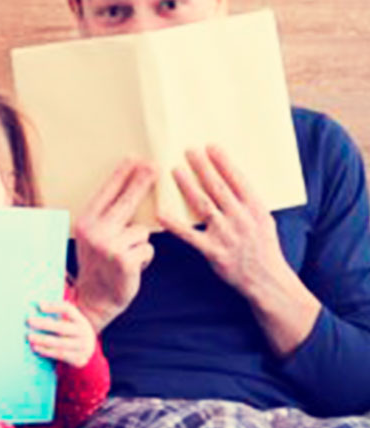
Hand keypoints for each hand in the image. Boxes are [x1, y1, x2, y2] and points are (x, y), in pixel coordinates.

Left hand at [27, 302, 96, 367]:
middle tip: (29, 321)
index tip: (39, 305)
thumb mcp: (71, 323)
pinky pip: (59, 355)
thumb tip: (39, 306)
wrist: (89, 354)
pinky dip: (46, 351)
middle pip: (62, 327)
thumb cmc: (73, 334)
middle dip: (44, 324)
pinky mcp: (79, 359)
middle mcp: (84, 333)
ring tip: (29, 337)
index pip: (68, 309)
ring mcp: (83, 347)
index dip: (54, 306)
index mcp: (81, 321)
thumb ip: (59, 316)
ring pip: (59, 343)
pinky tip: (36, 348)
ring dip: (42, 340)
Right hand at [73, 158, 156, 331]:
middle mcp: (94, 232)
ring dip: (140, 244)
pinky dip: (145, 258)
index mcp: (85, 223)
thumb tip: (130, 193)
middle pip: (125, 201)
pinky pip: (148, 248)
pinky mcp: (124, 260)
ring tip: (128, 257)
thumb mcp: (94, 239)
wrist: (94, 301)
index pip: (106, 193)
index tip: (134, 158)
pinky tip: (133, 268)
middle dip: (141, 182)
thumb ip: (107, 219)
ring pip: (142, 231)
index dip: (121, 175)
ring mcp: (109, 246)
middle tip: (154, 166)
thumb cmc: (99, 267)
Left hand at [162, 146, 310, 321]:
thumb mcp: (264, 220)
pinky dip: (174, 224)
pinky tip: (160, 213)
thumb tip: (231, 179)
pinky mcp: (213, 251)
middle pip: (218, 187)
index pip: (238, 180)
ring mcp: (226, 235)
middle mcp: (242, 219)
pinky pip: (189, 235)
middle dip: (203, 167)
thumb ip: (247, 202)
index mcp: (256, 209)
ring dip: (188, 186)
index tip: (211, 147)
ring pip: (203, 205)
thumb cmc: (263, 248)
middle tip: (189, 150)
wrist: (267, 280)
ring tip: (175, 170)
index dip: (224, 162)